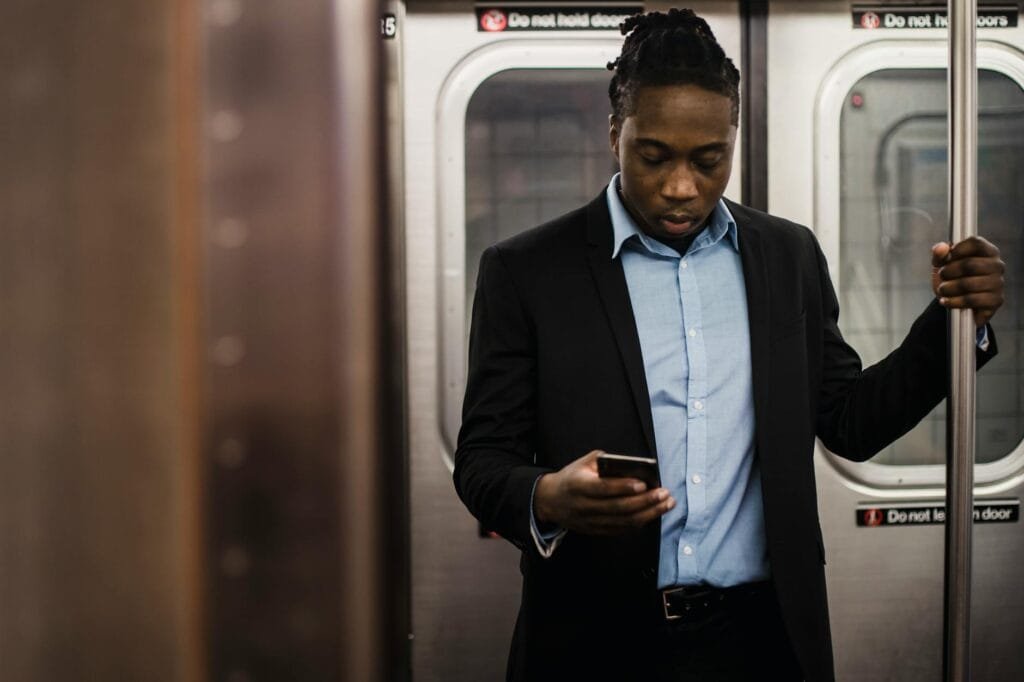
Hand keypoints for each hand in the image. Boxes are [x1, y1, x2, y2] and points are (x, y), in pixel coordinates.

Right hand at [533, 450, 673, 535]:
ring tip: (666, 504)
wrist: (551, 501)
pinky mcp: (596, 531)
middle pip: (619, 508)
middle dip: (645, 501)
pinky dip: (640, 522)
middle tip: (664, 494)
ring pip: (624, 522)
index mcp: (578, 486)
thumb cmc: (572, 478)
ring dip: (649, 514)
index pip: (603, 489)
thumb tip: (631, 465)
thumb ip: (604, 461)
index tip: (644, 484)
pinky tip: (653, 513)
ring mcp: (590, 522)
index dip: (624, 487)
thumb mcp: (582, 463)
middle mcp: (584, 507)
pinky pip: (622, 529)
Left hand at [931, 237, 1004, 327]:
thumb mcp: (943, 264)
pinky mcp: (996, 300)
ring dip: (948, 288)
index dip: (957, 250)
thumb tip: (941, 248)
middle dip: (948, 272)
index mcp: (988, 251)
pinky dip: (954, 301)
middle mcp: (997, 265)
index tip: (946, 258)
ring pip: (968, 284)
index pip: (976, 243)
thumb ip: (940, 254)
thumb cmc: (953, 278)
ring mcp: (998, 283)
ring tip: (942, 289)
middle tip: (942, 276)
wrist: (957, 301)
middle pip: (969, 264)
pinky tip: (945, 301)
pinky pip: (971, 300)